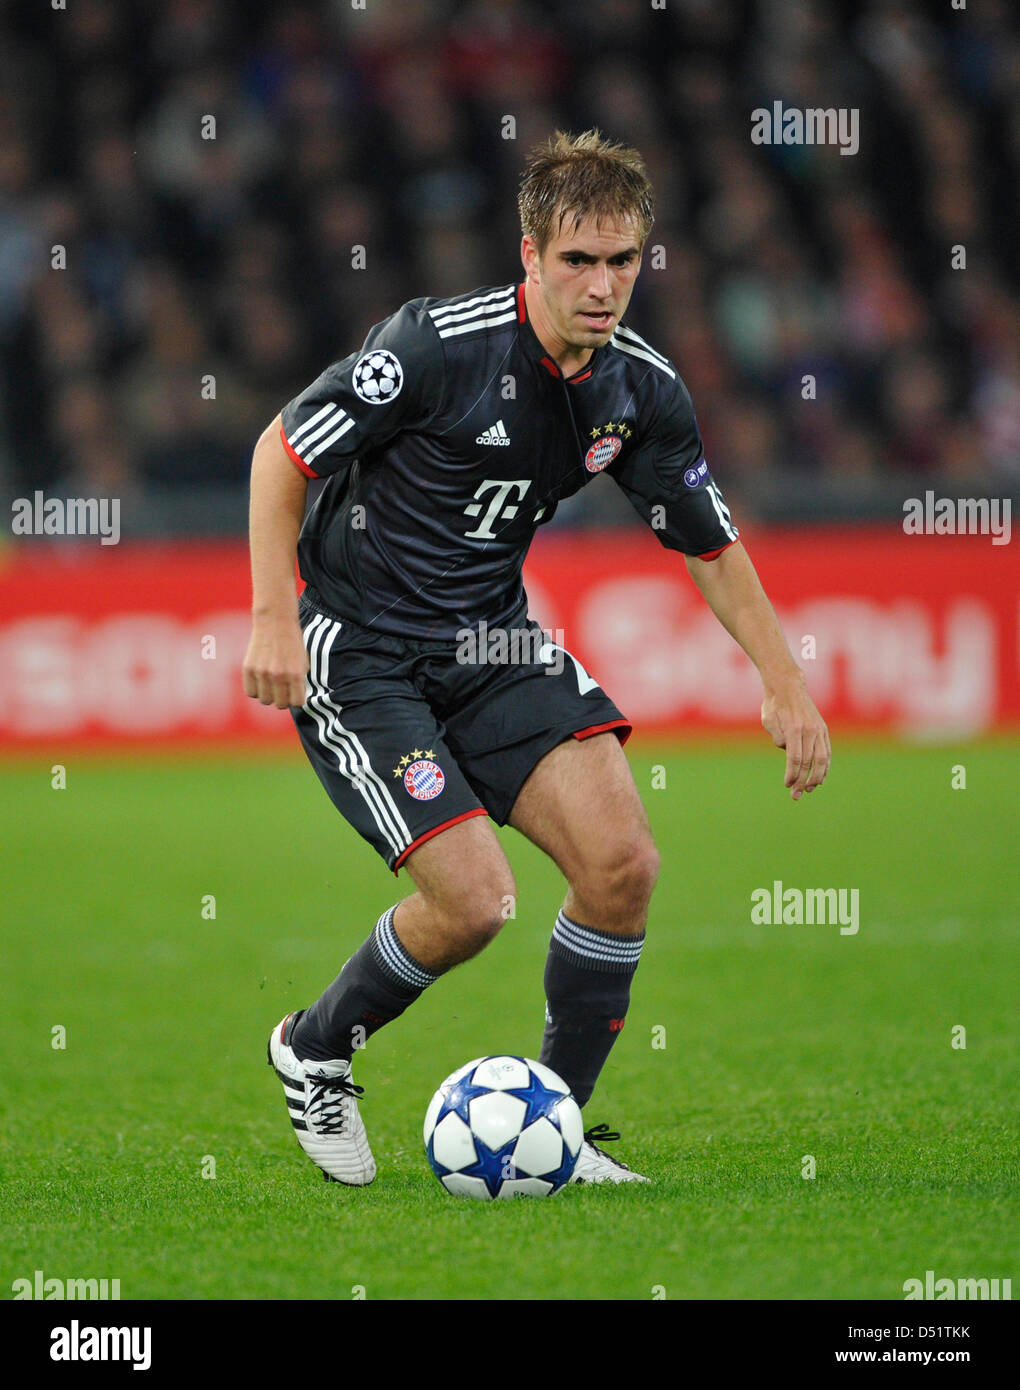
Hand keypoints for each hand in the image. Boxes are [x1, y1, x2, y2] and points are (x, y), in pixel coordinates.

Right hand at [242, 613, 309, 708]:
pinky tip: (261, 681)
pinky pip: (251, 692)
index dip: (297, 699)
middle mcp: (278, 675)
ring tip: (272, 684)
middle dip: (283, 698)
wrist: (275, 621)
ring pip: (265, 700)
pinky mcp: (248, 669)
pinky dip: (256, 690)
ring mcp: (261, 673)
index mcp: (295, 674)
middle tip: (283, 689)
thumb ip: (299, 682)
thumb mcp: (303, 662)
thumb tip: (294, 699)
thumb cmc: (292, 642)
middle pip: (280, 704)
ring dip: (269, 695)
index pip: (297, 703)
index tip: (296, 693)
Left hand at [761, 674, 830, 800]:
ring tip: (810, 789)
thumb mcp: (768, 719)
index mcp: (794, 728)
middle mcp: (809, 730)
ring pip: (822, 759)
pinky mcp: (823, 730)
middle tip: (796, 795)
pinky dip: (825, 767)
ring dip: (817, 777)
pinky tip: (821, 778)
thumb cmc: (774, 705)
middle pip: (808, 762)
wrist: (789, 686)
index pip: (795, 758)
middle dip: (802, 781)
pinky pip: (827, 752)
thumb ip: (777, 736)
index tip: (787, 785)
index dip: (792, 774)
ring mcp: (819, 729)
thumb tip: (786, 751)